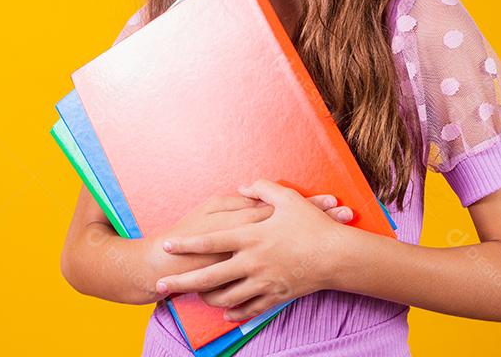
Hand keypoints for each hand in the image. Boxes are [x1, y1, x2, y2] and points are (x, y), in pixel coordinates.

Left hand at [155, 179, 352, 321]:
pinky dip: (234, 312)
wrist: (338, 256)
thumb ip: (262, 190)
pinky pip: (250, 309)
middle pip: (210, 276)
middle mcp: (253, 262)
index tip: (168, 246)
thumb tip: (244, 186)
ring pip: (227, 297)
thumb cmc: (313, 224)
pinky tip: (223, 313)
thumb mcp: (288, 199)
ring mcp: (263, 281)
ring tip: (193, 296)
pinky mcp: (275, 295)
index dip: (188, 244)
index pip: (211, 241)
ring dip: (207, 299)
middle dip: (183, 281)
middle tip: (162, 285)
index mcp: (252, 236)